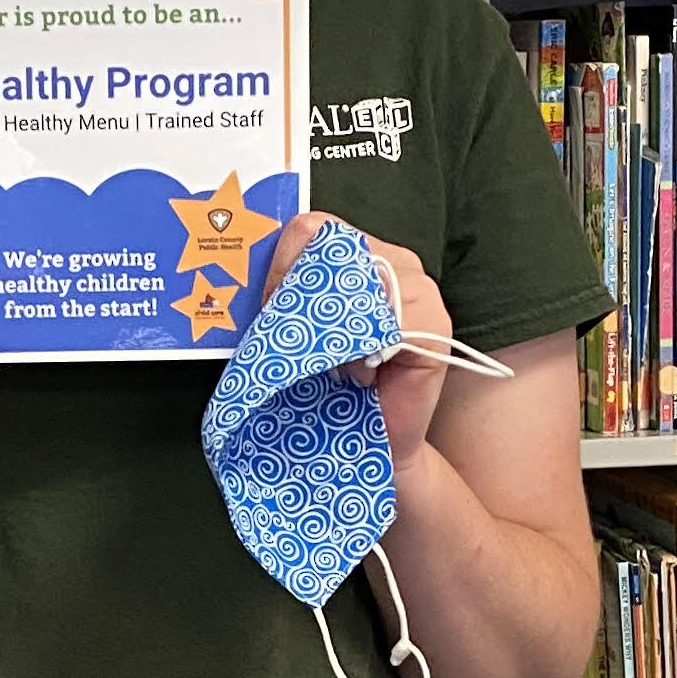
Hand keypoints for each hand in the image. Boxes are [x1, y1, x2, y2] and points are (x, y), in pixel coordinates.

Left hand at [262, 212, 453, 469]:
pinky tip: (360, 375)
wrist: (368, 448)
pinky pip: (390, 319)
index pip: (313, 229)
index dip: (282, 266)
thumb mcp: (296, 334)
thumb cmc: (328, 391)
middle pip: (335, 247)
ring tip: (331, 365)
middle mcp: (393, 261)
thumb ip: (282, 298)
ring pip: (361, 280)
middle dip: (300, 294)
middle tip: (291, 340)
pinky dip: (363, 347)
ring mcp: (419, 289)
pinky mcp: (434, 326)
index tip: (266, 310)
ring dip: (332, 328)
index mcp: (358, 255)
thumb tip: (241, 277)